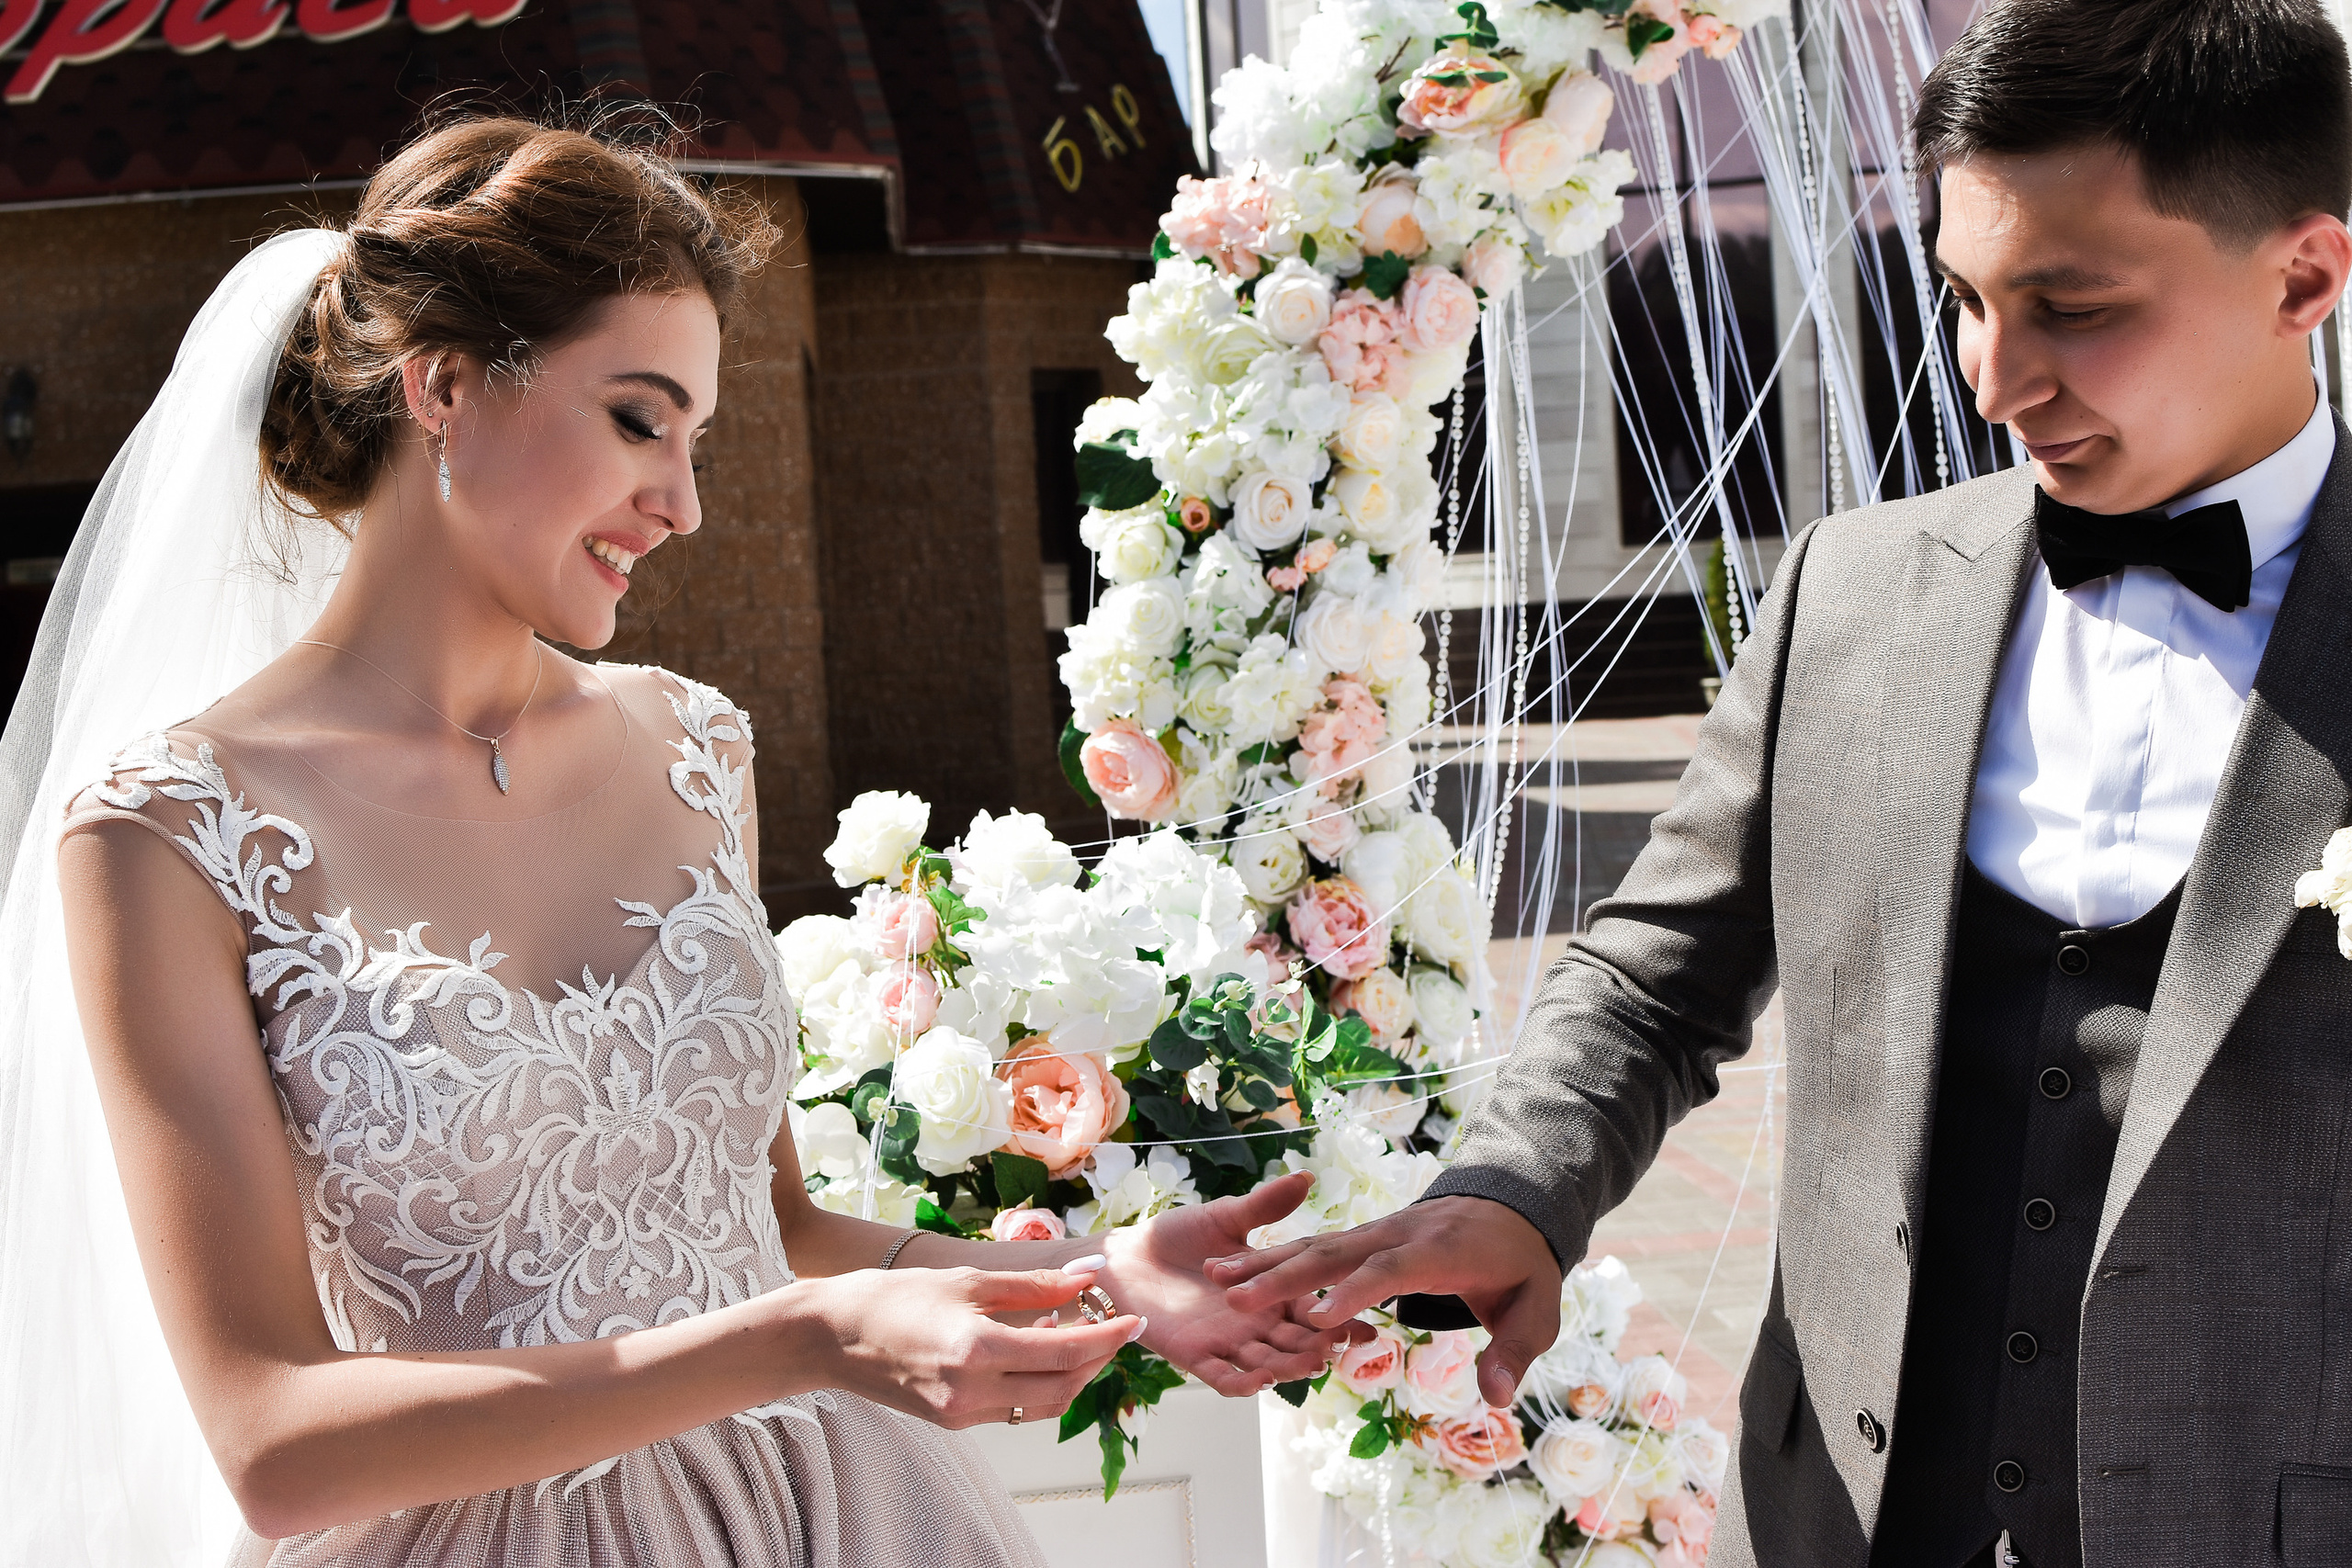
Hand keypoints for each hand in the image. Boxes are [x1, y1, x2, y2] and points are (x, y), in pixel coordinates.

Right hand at [806, 1264, 1142, 1427]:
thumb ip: (1034, 1286)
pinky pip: (1014, 1409)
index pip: (1066, 1352)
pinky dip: (1037, 1384)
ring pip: (1042, 1406)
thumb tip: (1088, 1278)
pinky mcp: (953, 1421)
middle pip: (1063, 1388)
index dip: (1108, 1337)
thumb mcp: (968, 1279)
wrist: (831, 1336)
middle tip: (1115, 1327)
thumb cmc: (894, 1296)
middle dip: (1097, 1360)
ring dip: (1071, 1374)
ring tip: (1080, 1335)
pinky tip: (1039, 1350)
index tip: (1135, 1319)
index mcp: (978, 1352)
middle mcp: (973, 1392)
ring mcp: (963, 1414)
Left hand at [1100, 1172, 1361, 1396]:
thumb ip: (1265, 1207)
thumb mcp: (1225, 1218)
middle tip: (1343, 1345)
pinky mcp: (1194, 1355)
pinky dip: (1240, 1383)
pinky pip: (1221, 1376)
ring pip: (1266, 1364)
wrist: (1125, 1256)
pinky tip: (1259, 1381)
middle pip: (1295, 1343)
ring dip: (1288, 1367)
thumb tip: (1306, 1178)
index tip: (1371, 1325)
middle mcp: (1254, 1324)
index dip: (1339, 1319)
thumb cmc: (1176, 1236)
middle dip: (1319, 1346)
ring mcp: (1226, 1342)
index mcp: (1269, 1295)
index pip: (1312, 1311)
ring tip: (1310, 1362)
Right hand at [1207, 1195, 1561, 1408]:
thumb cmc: (1523, 1266)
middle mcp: (1399, 1234)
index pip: (1391, 1270)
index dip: (1355, 1292)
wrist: (1514, 1206)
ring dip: (1266, 1262)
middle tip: (1236, 1299)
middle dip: (1285, 1277)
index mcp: (1440, 1251)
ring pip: (1315, 1245)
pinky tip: (1233, 1269)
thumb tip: (1496, 1397)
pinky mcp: (1364, 1235)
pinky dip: (1273, 1255)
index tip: (1319, 1320)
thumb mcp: (1537, 1309)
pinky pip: (1316, 1245)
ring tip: (1217, 1279)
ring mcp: (1377, 1231)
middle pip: (1336, 1253)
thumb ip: (1514, 1351)